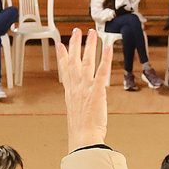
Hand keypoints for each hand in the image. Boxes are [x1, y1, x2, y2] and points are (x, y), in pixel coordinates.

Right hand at [58, 28, 110, 150]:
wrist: (83, 137)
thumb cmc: (81, 130)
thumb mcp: (76, 113)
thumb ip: (78, 102)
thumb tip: (81, 99)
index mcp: (70, 92)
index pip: (65, 69)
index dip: (62, 55)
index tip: (60, 44)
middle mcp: (76, 87)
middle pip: (74, 60)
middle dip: (74, 44)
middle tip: (76, 31)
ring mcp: (85, 88)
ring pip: (87, 61)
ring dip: (89, 45)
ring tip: (91, 33)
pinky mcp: (97, 91)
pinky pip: (101, 71)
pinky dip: (105, 58)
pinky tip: (107, 47)